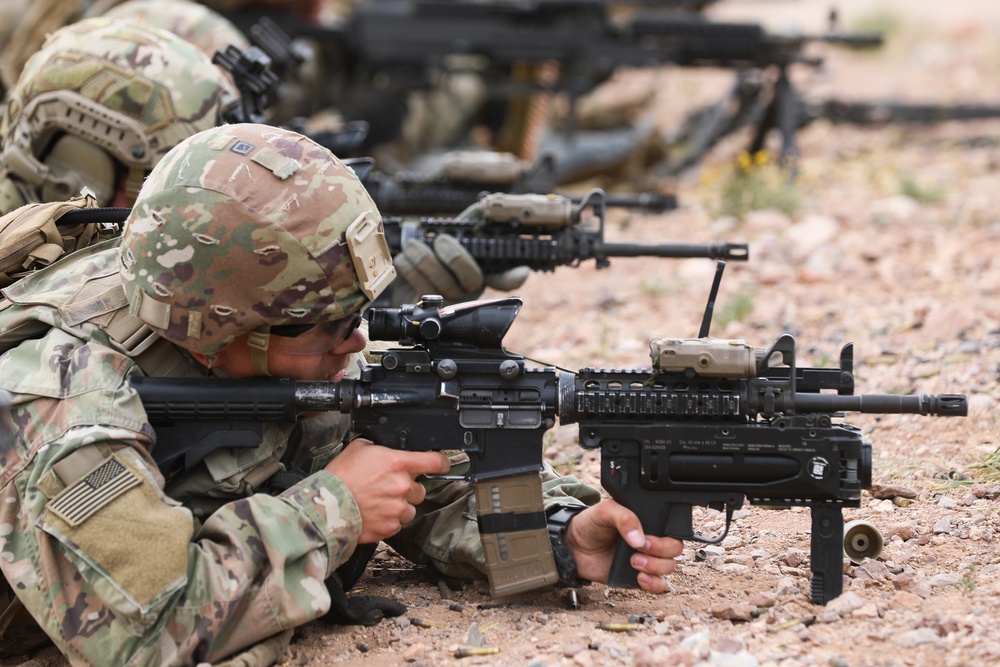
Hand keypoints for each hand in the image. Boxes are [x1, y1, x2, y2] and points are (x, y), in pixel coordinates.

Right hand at [324, 439, 449, 543]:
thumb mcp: (359, 448)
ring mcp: (397, 508)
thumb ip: (379, 448)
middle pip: (420, 489)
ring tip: (380, 503)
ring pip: (410, 508)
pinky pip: (398, 524)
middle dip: (408, 488)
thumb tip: (386, 449)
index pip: (434, 462)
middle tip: (388, 488)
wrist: (325, 507)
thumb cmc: (339, 478)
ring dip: (400, 506)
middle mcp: (402, 486)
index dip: (441, 463)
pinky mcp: (390, 527)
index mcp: (398, 463)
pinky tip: (375, 514)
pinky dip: (389, 520)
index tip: (442, 465)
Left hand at [387, 236, 528, 305]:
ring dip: (421, 255)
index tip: (522, 269)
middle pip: (471, 276)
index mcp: (481, 274)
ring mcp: (447, 303)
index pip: (506, 280)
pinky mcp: (423, 308)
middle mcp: (468, 292)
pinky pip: (416, 281)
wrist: (404, 283)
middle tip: (440, 240)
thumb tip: (483, 205)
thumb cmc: (433, 259)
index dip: (515, 276)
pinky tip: (406, 259)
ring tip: (413, 246)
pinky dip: (406, 263)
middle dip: (451, 252)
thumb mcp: (452, 240)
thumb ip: (467, 226)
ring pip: (438, 278)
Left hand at [563, 499, 683, 592]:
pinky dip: (654, 584)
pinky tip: (639, 578)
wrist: (574, 546)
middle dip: (661, 551)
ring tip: (633, 562)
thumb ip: (624, 518)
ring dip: (655, 567)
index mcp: (647, 521)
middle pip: (675, 548)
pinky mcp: (639, 577)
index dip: (665, 535)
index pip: (671, 527)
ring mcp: (647, 559)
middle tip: (640, 549)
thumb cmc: (591, 524)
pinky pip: (659, 585)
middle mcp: (651, 540)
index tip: (647, 538)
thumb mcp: (605, 511)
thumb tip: (639, 539)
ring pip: (669, 567)